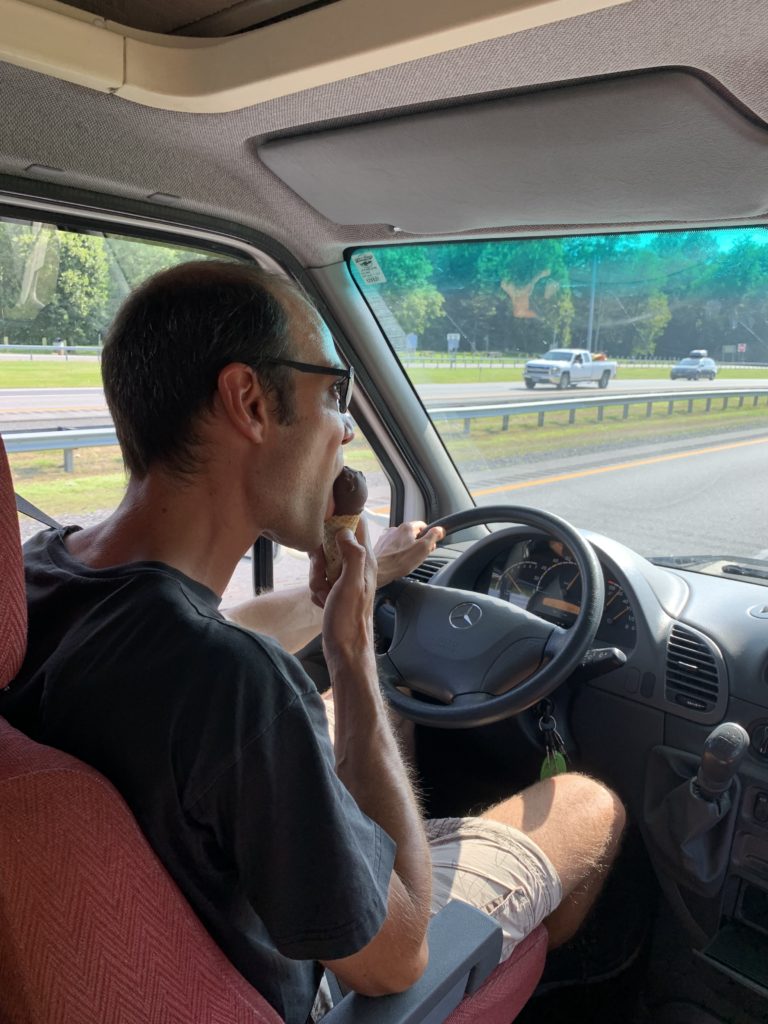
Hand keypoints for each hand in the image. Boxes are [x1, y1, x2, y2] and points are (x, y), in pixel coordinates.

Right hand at [321, 517, 377, 667]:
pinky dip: (317, 591)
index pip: (357, 525)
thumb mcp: (351, 584)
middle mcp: (356, 566)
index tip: (326, 537)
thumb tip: (344, 530)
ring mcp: (345, 578)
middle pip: (331, 544)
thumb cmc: (350, 620)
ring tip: (325, 596)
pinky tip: (323, 603)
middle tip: (325, 578)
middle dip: (320, 561)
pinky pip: (318, 580)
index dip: (340, 524)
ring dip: (317, 579)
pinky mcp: (335, 589)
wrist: (345, 651)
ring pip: (322, 564)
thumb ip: (352, 554)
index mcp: (364, 560)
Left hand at [374, 521, 445, 587]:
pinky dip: (397, 552)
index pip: (423, 526)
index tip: (430, 546)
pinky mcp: (381, 546)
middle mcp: (395, 529)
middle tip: (419, 556)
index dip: (429, 536)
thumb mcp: (423, 548)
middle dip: (418, 544)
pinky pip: (393, 547)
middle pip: (413, 534)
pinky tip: (398, 561)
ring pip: (402, 540)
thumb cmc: (400, 561)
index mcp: (407, 527)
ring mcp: (386, 537)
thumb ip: (433, 536)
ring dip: (407, 548)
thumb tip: (440, 529)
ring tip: (408, 560)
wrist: (378, 571)